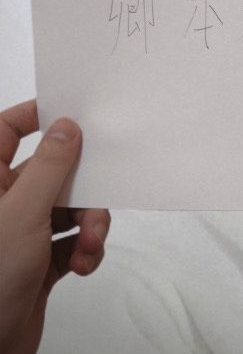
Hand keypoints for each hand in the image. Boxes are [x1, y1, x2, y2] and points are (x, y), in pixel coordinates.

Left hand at [0, 99, 110, 353]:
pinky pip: (72, 240)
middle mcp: (3, 202)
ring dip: (88, 223)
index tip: (73, 115)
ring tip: (89, 244)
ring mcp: (19, 232)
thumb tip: (67, 126)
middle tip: (97, 193)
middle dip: (82, 187)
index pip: (7, 130)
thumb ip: (50, 166)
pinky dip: (84, 249)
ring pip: (69, 207)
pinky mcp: (37, 261)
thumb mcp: (22, 213)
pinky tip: (83, 263)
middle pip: (53, 171)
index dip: (37, 116)